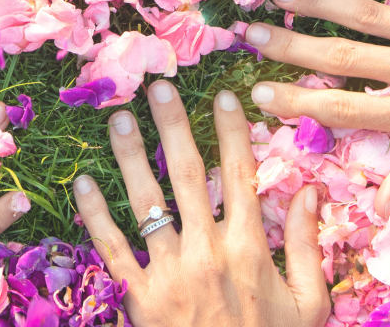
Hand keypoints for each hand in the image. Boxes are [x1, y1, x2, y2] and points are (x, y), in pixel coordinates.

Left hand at [71, 80, 329, 326]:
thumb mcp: (309, 303)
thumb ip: (306, 245)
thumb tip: (309, 191)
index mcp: (250, 248)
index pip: (240, 175)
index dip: (233, 132)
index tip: (225, 95)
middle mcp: (208, 251)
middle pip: (187, 175)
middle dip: (173, 126)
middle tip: (158, 87)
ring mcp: (170, 273)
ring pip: (146, 203)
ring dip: (130, 158)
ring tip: (118, 119)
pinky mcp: (139, 298)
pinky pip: (113, 249)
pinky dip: (95, 215)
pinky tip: (81, 184)